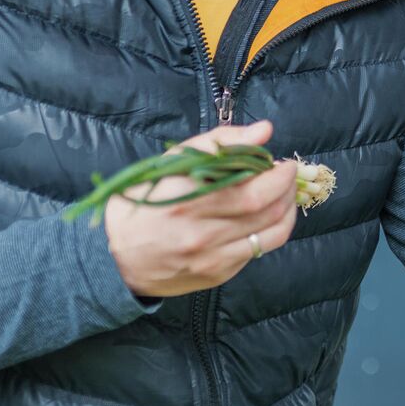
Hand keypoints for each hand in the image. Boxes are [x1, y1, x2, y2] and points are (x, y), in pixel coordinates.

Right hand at [104, 120, 298, 297]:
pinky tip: (268, 216)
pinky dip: (272, 229)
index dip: (276, 175)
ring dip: (288, 209)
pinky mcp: (217, 274)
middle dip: (287, 188)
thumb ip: (219, 144)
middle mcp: (199, 232)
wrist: (117, 259)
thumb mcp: (171, 163)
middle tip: (288, 175)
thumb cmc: (145, 202)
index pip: (249, 188)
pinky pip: (259, 250)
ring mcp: (210, 257)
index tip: (280, 163)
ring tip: (285, 194)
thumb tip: (264, 131)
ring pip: (272, 233)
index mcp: (184, 199)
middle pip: (265, 209)